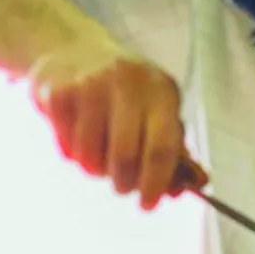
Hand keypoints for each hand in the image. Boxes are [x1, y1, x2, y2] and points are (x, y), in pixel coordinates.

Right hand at [27, 26, 206, 208]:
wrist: (70, 49)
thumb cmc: (124, 92)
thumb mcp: (156, 109)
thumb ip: (176, 149)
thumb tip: (196, 186)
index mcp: (162, 90)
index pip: (162, 148)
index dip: (156, 183)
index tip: (148, 204)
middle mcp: (128, 83)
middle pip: (125, 158)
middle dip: (124, 183)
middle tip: (121, 187)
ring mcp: (90, 85)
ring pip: (92, 158)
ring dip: (95, 170)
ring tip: (98, 156)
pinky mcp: (58, 92)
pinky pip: (66, 148)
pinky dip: (72, 155)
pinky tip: (77, 137)